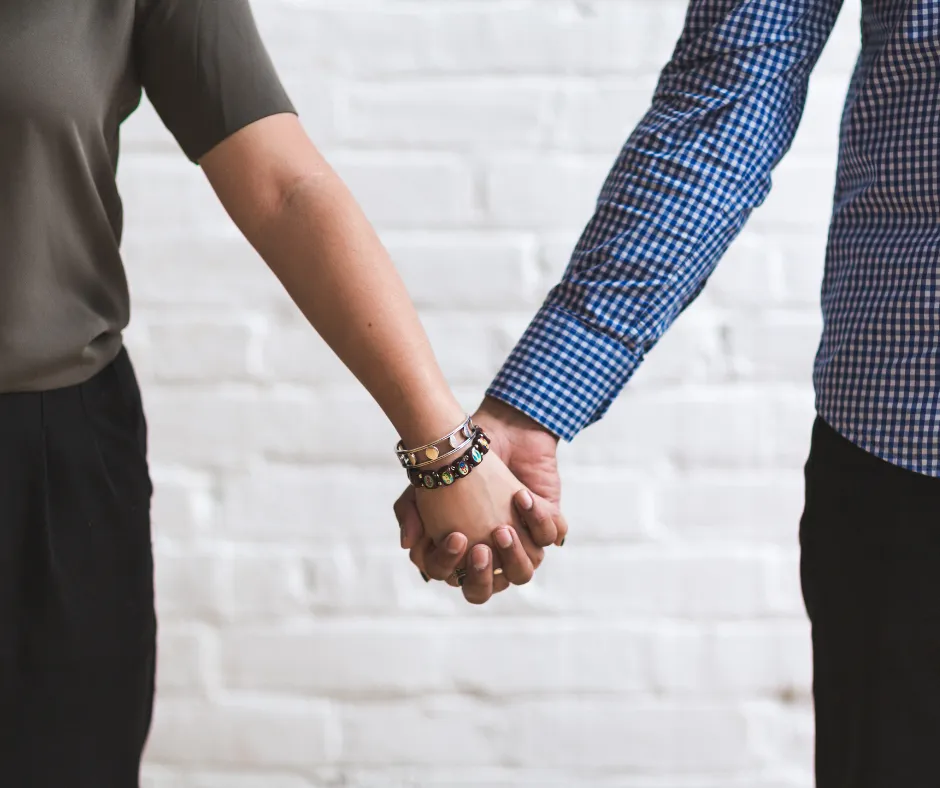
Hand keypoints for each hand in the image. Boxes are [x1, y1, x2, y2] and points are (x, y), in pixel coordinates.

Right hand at [402, 451, 548, 604]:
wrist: (494, 428)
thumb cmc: (457, 462)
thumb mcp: (424, 486)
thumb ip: (410, 514)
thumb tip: (408, 546)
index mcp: (462, 554)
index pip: (456, 578)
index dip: (452, 566)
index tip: (456, 537)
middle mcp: (493, 554)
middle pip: (488, 588)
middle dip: (484, 575)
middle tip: (481, 549)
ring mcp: (522, 541)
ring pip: (524, 571)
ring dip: (514, 555)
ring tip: (502, 529)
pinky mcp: (547, 521)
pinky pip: (550, 535)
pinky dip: (539, 520)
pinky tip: (522, 496)